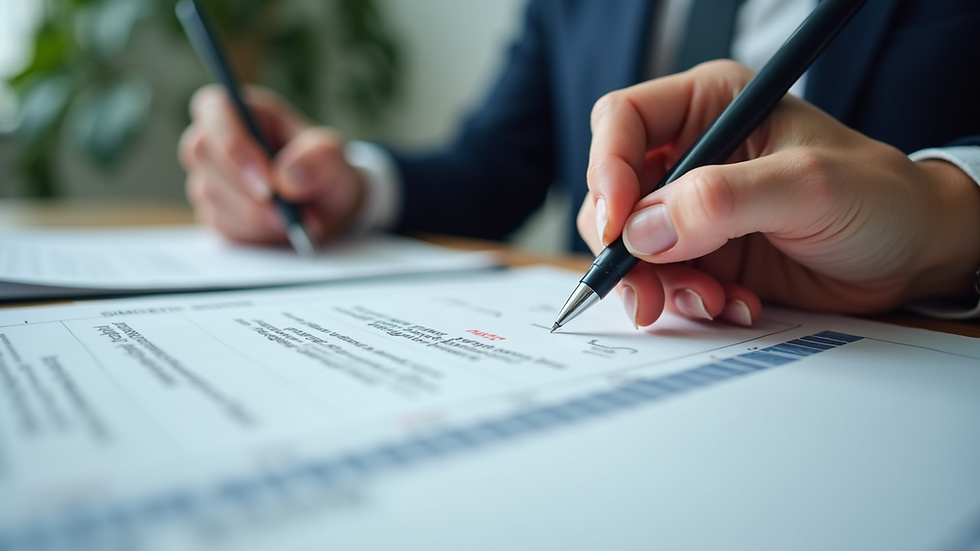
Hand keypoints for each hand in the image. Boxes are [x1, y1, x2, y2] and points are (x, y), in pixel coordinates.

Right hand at [178, 85, 364, 244]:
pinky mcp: (211, 211)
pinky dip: (255, 232)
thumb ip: (318, 160)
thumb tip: (285, 178)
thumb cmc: (324, 169)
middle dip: (246, 191)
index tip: (266, 182)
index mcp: (244, 111)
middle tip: (285, 212)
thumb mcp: (334, 159)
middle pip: (203, 155)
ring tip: (295, 217)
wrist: (325, 207)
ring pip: (210, 196)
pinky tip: (280, 226)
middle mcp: (217, 139)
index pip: (214, 109)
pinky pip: (220, 225)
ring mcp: (209, 177)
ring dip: (256, 215)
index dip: (233, 144)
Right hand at [578, 60, 979, 327]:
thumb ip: (722, 201)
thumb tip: (642, 231)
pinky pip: (663, 281)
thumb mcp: (806, 186)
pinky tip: (734, 304)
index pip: (622, 122)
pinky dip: (687, 302)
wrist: (912, 255)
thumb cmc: (877, 197)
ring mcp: (693, 209)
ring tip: (711, 301)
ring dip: (658, 284)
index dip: (607, 170)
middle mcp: (692, 155)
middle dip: (625, 247)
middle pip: (614, 193)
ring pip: (631, 246)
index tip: (617, 225)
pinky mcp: (702, 255)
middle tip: (649, 289)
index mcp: (709, 107)